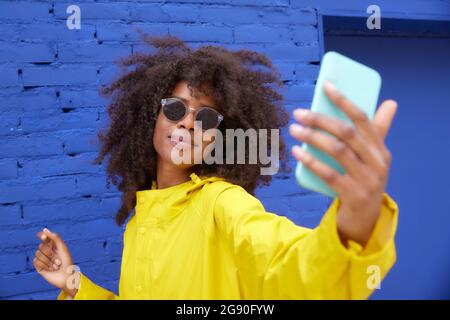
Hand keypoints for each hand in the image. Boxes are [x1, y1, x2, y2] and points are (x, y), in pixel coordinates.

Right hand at [33, 228, 78, 297]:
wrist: (66, 276)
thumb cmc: (67, 261)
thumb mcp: (62, 248)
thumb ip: (55, 238)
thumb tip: (45, 229)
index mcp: (53, 245)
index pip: (44, 237)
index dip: (42, 236)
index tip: (44, 237)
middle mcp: (47, 251)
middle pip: (41, 246)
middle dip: (50, 253)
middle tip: (58, 259)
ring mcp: (42, 258)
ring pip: (38, 253)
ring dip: (48, 260)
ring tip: (56, 265)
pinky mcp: (39, 266)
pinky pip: (36, 261)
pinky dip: (44, 265)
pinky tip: (50, 269)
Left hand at [289, 81, 397, 245]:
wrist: (365, 219)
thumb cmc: (363, 180)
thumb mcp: (372, 158)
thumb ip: (377, 132)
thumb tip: (390, 103)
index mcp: (381, 149)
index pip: (362, 118)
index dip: (344, 100)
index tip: (325, 86)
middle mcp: (378, 162)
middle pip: (347, 133)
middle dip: (320, 120)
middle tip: (298, 113)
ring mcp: (368, 180)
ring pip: (338, 151)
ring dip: (313, 137)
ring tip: (294, 130)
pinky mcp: (354, 196)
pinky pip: (330, 175)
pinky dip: (312, 162)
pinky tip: (298, 152)